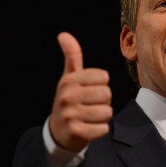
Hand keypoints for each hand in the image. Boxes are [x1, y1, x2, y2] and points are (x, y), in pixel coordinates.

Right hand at [48, 32, 111, 151]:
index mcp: (68, 81)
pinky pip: (104, 128)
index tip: (89, 90)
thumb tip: (63, 34)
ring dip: (102, 116)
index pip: (103, 77)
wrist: (58, 132)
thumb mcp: (69, 78)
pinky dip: (100, 129)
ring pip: (107, 112)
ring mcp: (70, 115)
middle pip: (107, 94)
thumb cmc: (69, 100)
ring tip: (89, 117)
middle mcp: (67, 97)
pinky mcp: (77, 132)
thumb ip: (72, 56)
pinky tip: (88, 128)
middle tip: (90, 105)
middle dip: (103, 101)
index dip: (101, 85)